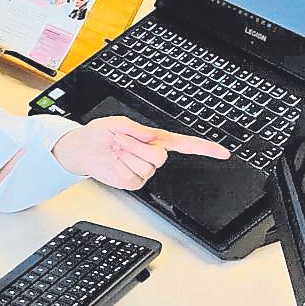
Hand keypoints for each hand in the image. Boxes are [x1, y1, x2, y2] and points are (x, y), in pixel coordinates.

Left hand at [52, 115, 229, 190]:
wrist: (81, 150)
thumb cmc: (99, 134)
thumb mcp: (115, 123)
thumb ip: (135, 128)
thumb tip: (152, 135)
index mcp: (154, 140)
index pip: (184, 144)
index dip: (204, 148)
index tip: (222, 152)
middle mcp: (152, 156)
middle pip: (160, 156)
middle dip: (137, 146)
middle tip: (120, 140)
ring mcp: (143, 171)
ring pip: (146, 166)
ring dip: (126, 154)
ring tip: (116, 149)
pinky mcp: (133, 182)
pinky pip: (134, 176)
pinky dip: (121, 167)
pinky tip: (115, 162)